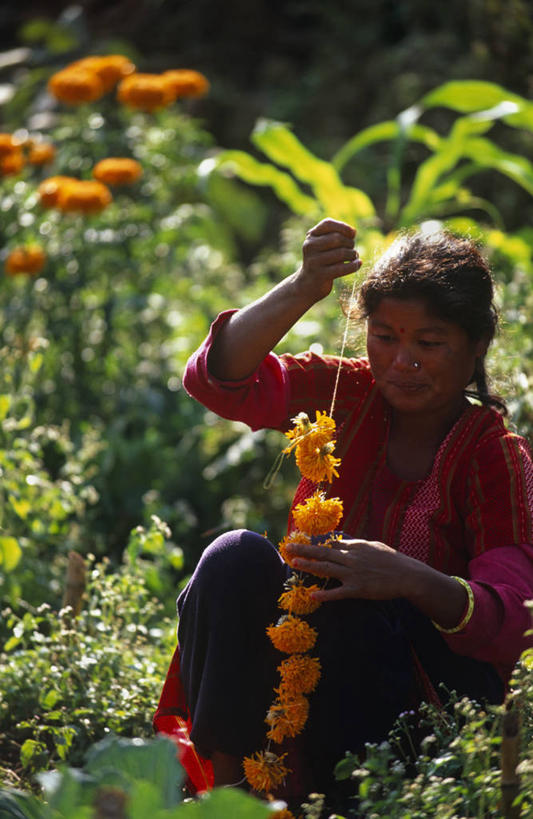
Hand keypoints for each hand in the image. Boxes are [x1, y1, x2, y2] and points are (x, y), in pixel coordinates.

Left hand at [285, 536, 412, 602]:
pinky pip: (338, 592)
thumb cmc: (392, 560)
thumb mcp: (373, 546)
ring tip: (294, 562)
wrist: (407, 575)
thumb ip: (356, 544)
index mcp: (355, 547)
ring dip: (309, 565)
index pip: (331, 544)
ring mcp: (353, 574)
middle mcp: (351, 558)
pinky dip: (325, 594)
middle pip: (323, 552)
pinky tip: (312, 595)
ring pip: (326, 568)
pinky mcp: (358, 589)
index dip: (315, 543)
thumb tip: (343, 541)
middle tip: (288, 546)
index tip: (301, 542)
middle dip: (304, 549)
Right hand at [295, 218, 361, 301]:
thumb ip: (336, 236)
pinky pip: (342, 268)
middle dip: (350, 243)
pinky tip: (358, 264)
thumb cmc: (321, 261)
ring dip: (353, 254)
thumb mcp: (324, 246)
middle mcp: (310, 247)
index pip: (328, 224)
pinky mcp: (320, 275)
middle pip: (337, 238)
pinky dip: (353, 265)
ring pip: (341, 253)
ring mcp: (314, 261)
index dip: (343, 227)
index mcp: (310, 237)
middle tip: (352, 249)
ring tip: (354, 257)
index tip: (352, 234)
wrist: (307, 284)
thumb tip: (352, 232)